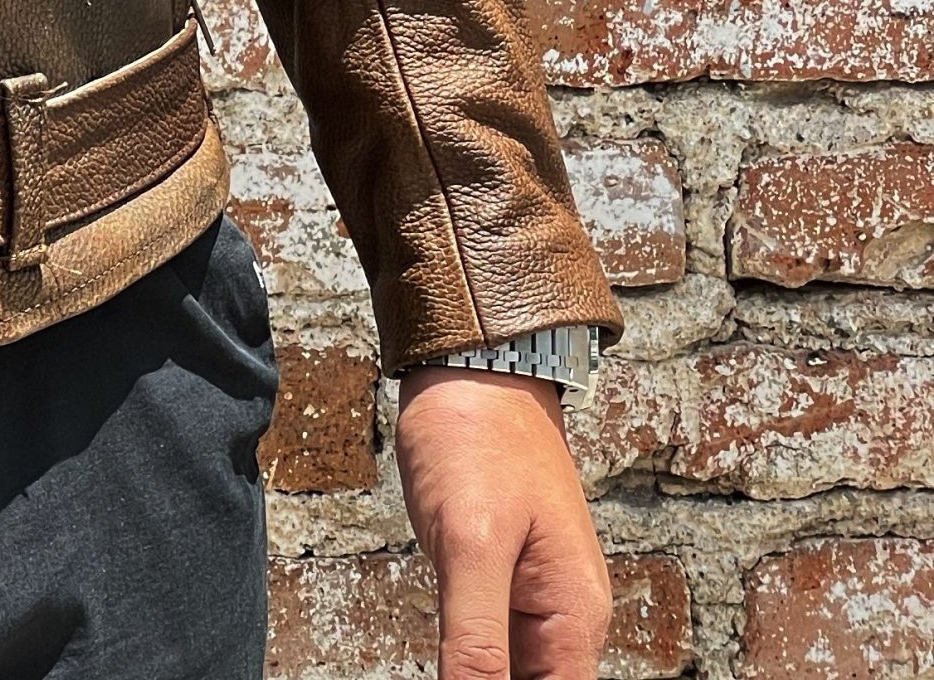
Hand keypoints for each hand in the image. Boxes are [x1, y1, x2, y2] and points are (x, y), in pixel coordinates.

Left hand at [396, 369, 609, 679]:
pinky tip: (440, 657)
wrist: (469, 365)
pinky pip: (486, 639)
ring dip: (474, 672)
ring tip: (442, 662)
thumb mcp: (470, 541)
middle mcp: (561, 616)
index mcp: (573, 617)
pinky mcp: (495, 576)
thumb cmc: (477, 434)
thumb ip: (477, 636)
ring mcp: (528, 595)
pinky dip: (465, 656)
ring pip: (507, 670)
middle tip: (444, 667)